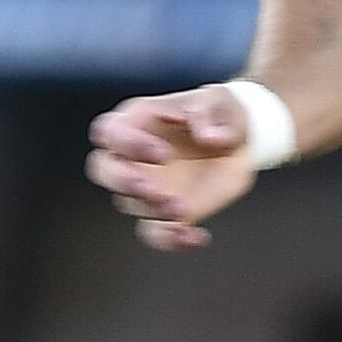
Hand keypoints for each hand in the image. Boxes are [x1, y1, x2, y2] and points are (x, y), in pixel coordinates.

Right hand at [87, 86, 262, 249]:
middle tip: (152, 189)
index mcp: (136, 121)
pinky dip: (172, 240)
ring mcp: (147, 187)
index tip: (162, 153)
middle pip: (103, 170)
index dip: (128, 144)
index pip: (109, 132)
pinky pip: (156, 233)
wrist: (238, 143)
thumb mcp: (217, 101)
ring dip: (153, 209)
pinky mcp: (164, 213)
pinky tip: (196, 236)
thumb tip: (208, 135)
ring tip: (183, 208)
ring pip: (131, 204)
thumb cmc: (217, 114)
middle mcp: (132, 156)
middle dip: (124, 182)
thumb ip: (209, 112)